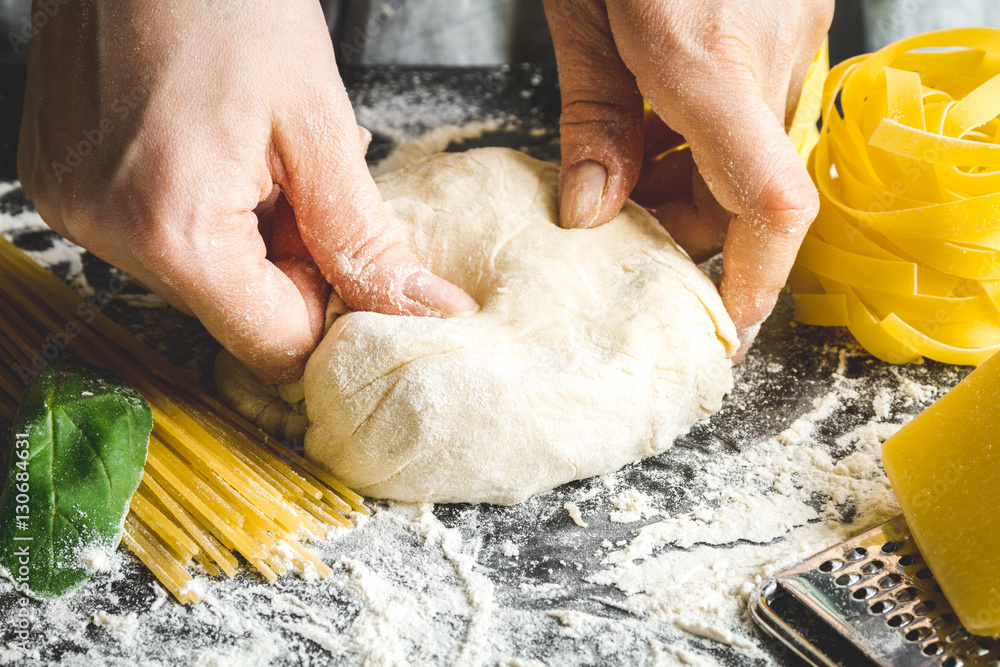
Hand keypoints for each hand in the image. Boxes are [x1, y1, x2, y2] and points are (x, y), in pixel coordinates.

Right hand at [18, 0, 477, 382]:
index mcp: (174, 229)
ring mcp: (74, 206)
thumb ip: (366, 240)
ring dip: (244, 233)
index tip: (348, 259)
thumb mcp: (318, 128)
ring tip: (250, 151)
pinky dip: (199, 208)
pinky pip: (153, 235)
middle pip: (234, 310)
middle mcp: (106, 231)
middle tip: (299, 181)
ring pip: (198, 274)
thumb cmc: (228, 2)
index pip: (274, 346)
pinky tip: (210, 147)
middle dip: (286, 263)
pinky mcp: (62, 182)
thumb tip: (424, 312)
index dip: (327, 310)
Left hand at [544, 0, 832, 358]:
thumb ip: (591, 119)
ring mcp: (790, 28)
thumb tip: (591, 215)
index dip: (755, 281)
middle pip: (749, 189)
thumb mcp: (580, 14)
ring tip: (620, 177)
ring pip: (751, 152)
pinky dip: (706, 135)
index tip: (724, 328)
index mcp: (707, 60)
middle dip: (686, 229)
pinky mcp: (789, 13)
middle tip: (616, 233)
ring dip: (691, 183)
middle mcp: (768, 51)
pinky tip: (652, 123)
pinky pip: (754, 105)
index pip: (767, 204)